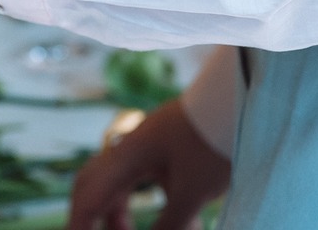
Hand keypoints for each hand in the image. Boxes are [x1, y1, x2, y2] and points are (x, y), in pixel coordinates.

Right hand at [67, 101, 230, 229]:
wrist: (239, 99)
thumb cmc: (213, 140)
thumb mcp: (192, 192)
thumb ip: (170, 225)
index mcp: (129, 154)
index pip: (90, 193)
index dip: (78, 222)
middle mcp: (132, 146)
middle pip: (96, 182)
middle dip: (93, 215)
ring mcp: (148, 144)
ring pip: (121, 183)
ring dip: (122, 214)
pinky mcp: (166, 147)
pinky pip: (143, 179)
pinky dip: (148, 205)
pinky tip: (171, 221)